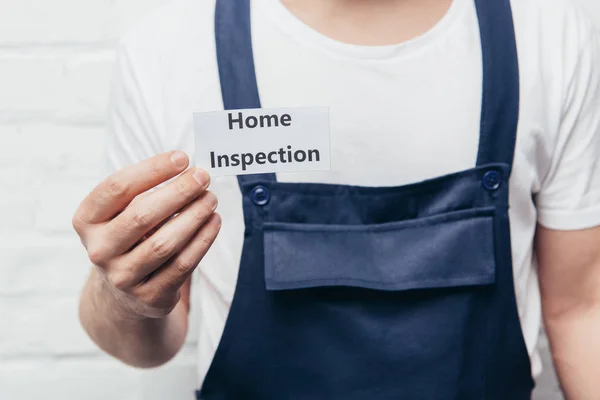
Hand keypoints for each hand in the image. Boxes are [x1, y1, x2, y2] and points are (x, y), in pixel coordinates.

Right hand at [73, 151, 220, 318]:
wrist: (124, 293)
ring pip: (164, 243)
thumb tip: (188, 170)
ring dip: (194, 216)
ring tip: (211, 198)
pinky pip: (182, 264)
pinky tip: (214, 221)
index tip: (182, 158)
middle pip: (142, 215)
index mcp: (87, 220)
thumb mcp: (122, 213)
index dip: (152, 169)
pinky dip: (202, 240)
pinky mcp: (149, 296)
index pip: (117, 188)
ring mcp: (122, 276)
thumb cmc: (130, 237)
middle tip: (203, 176)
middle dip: (178, 191)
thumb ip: (145, 191)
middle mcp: (99, 250)